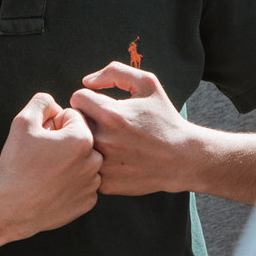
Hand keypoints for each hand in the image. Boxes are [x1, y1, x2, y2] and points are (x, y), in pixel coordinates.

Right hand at [0, 93, 101, 238]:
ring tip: (46, 172)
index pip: (72, 116)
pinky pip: (82, 183)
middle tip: (43, 155)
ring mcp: (93, 183)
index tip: (41, 139)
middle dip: (64, 142)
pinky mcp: (88, 201)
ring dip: (69, 162)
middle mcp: (94, 161)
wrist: (12, 208)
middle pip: (80, 138)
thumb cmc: (17, 165)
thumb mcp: (23, 122)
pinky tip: (53, 188)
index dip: (52, 124)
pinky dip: (71, 183)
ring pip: (83, 161)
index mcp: (82, 138)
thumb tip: (55, 105)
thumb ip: (42, 102)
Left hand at [70, 62, 198, 196]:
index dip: (89, 99)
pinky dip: (95, 163)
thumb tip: (86, 81)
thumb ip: (115, 72)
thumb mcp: (148, 85)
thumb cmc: (164, 119)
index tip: (100, 106)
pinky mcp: (105, 184)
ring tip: (108, 142)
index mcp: (110, 114)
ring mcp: (103, 165)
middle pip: (73, 123)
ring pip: (78, 147)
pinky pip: (86, 168)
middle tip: (103, 124)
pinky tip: (113, 160)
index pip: (77, 99)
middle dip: (85, 120)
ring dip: (87, 142)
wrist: (183, 159)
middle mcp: (103, 140)